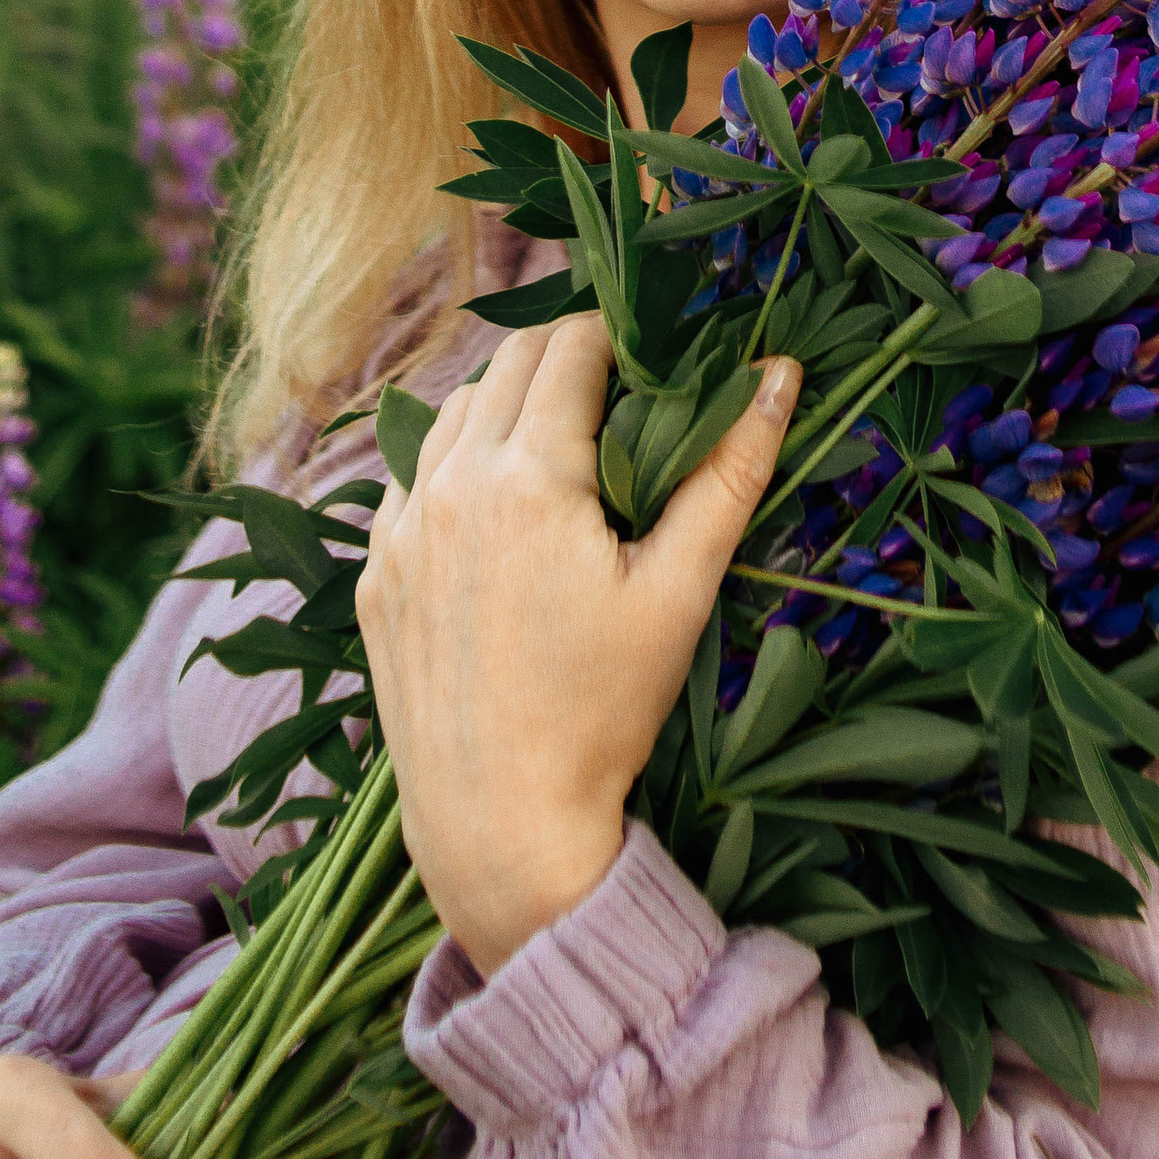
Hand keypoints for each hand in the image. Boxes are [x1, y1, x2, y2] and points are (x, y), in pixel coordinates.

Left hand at [358, 314, 801, 975]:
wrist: (500, 823)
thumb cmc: (602, 712)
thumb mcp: (679, 590)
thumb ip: (729, 471)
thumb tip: (780, 373)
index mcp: (528, 475)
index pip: (572, 349)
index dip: (620, 335)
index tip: (656, 350)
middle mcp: (451, 483)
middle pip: (509, 365)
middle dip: (566, 357)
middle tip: (621, 387)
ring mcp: (401, 528)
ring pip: (453, 414)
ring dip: (507, 404)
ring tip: (562, 441)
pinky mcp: (377, 574)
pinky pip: (410, 479)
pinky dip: (453, 463)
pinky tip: (495, 505)